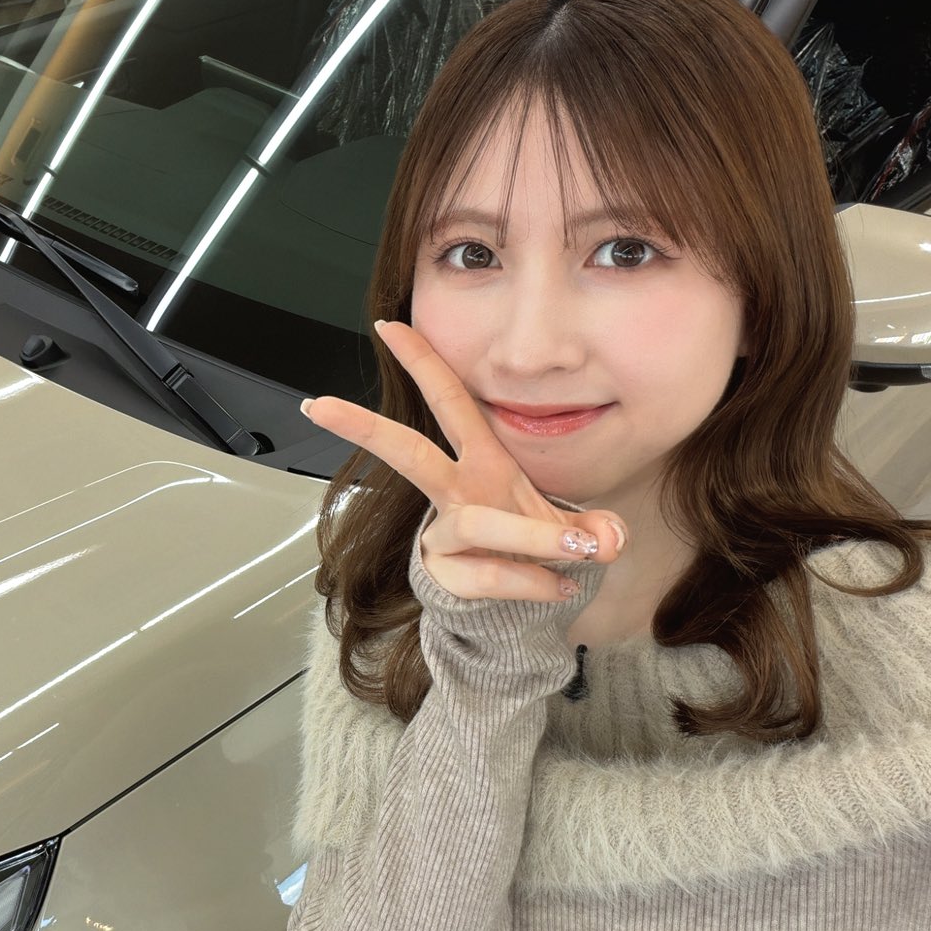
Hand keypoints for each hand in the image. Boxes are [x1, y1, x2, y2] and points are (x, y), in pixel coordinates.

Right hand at [301, 320, 626, 602]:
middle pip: (406, 451)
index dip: (421, 360)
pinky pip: (496, 575)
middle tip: (320, 405)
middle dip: (364, 427)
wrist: (515, 606)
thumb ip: (594, 529)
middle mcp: (455, 491)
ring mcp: (446, 534)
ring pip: (479, 526)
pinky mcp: (447, 576)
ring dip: (534, 536)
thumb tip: (611, 537)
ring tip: (580, 549)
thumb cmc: (530, 544)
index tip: (388, 325)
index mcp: (480, 459)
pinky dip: (538, 582)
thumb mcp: (568, 525)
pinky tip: (561, 588)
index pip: (448, 400)